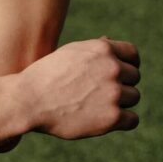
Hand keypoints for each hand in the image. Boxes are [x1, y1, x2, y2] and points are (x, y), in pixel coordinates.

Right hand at [19, 37, 140, 138]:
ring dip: (120, 103)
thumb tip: (110, 40)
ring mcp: (114, 92)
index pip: (133, 54)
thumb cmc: (45, 77)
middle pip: (134, 77)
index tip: (119, 75)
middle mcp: (112, 68)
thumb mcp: (68, 53)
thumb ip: (93, 49)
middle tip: (100, 94)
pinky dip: (122, 121)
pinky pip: (132, 120)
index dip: (127, 64)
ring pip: (133, 97)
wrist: (28, 101)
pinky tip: (106, 120)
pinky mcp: (112, 117)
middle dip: (121, 84)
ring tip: (97, 106)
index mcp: (102, 49)